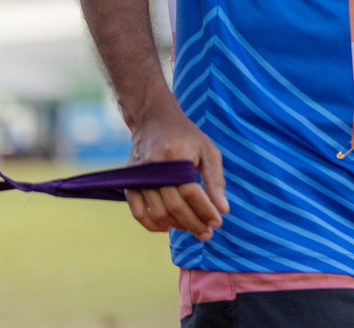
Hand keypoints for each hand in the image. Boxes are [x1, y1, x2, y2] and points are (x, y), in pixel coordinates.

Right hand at [126, 105, 229, 241]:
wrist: (154, 122)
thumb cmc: (187, 137)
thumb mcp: (208, 151)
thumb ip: (215, 180)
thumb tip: (223, 209)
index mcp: (176, 156)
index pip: (191, 192)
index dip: (205, 210)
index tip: (218, 221)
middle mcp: (154, 168)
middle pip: (174, 205)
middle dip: (194, 222)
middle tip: (208, 233)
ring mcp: (139, 177)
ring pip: (158, 212)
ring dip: (177, 226)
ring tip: (194, 229)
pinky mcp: (130, 184)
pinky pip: (138, 213)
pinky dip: (152, 225)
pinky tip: (169, 227)